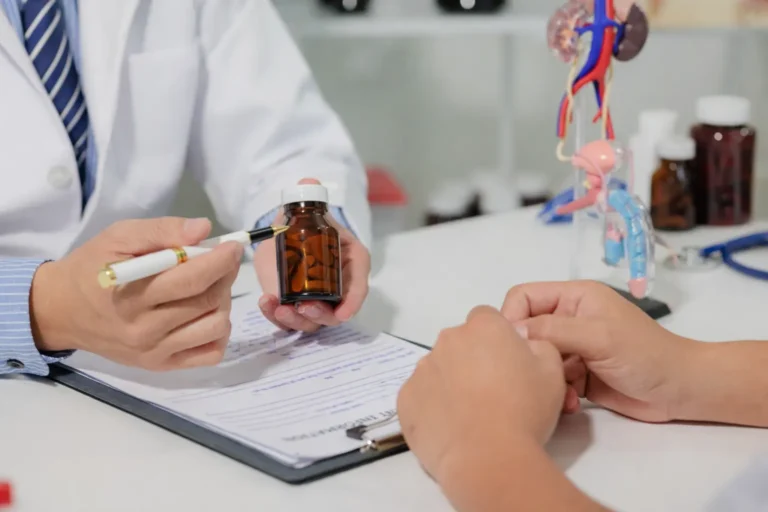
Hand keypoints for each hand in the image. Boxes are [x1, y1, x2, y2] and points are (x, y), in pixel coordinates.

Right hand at [30, 217, 242, 369]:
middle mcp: (144, 329)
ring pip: (215, 327)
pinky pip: (210, 354)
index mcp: (131, 294)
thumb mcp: (119, 237)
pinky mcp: (160, 366)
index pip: (191, 279)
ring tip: (209, 288)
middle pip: (208, 302)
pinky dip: (218, 332)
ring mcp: (154, 351)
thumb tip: (203, 230)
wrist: (62, 311)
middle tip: (221, 262)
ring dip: (223, 303)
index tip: (233, 247)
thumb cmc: (93, 268)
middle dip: (225, 276)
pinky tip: (205, 315)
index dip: (221, 261)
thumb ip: (161, 231)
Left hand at [253, 178, 369, 331]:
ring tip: (278, 307)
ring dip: (295, 320)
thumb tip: (309, 182)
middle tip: (302, 308)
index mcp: (349, 264)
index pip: (358, 288)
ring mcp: (314, 301)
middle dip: (320, 316)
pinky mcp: (292, 308)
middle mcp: (335, 288)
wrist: (283, 234)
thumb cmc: (305, 225)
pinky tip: (265, 303)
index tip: (343, 313)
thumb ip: (308, 198)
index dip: (353, 303)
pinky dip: (275, 317)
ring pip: (311, 322)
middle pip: (335, 312)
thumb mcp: (307, 212)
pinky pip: (287, 321)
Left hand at [396, 306, 565, 485]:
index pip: (486, 319)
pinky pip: (420, 395)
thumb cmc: (524, 410)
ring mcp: (422, 369)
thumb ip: (538, 345)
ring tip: (470, 415)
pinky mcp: (405, 398)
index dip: (497, 340)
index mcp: (482, 326)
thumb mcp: (552, 370)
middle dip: (471, 359)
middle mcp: (447, 340)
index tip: (506, 364)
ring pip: (438, 368)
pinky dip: (431, 406)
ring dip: (450, 382)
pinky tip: (450, 427)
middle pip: (459, 342)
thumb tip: (521, 343)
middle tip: (491, 392)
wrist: (488, 456)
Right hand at [502, 280, 696, 422]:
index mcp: (574, 297)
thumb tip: (512, 334)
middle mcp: (570, 319)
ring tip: (562, 394)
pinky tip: (572, 404)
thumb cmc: (645, 354)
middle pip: (528, 331)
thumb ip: (553, 330)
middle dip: (531, 354)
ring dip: (546, 378)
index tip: (513, 346)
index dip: (512, 318)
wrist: (682, 391)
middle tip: (539, 374)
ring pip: (538, 359)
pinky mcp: (579, 375)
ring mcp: (574, 348)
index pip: (524, 297)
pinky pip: (552, 380)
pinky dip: (558, 393)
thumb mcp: (597, 336)